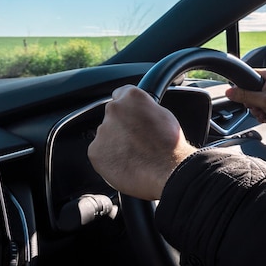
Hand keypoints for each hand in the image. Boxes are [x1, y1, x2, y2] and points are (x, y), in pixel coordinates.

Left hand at [88, 85, 196, 200]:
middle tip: (136, 140)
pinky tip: (126, 164)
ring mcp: (102, 130)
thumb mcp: (164, 116)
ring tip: (134, 156)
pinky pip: (100, 153)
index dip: (127, 107)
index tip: (130, 114)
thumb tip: (141, 113)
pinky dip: (109, 159)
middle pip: (112, 116)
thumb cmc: (170, 146)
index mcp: (132, 97)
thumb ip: (146, 110)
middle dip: (121, 126)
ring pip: (106, 136)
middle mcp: (114, 110)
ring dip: (115, 143)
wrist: (167, 171)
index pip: (120, 94)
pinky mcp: (95, 151)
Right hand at [225, 68, 265, 126]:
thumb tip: (229, 92)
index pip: (247, 77)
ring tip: (265, 113)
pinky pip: (263, 105)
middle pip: (250, 91)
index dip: (243, 89)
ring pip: (256, 100)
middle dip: (253, 104)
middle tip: (259, 108)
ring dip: (258, 110)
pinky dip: (264, 112)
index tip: (245, 98)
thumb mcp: (263, 101)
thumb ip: (245, 96)